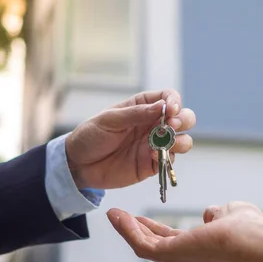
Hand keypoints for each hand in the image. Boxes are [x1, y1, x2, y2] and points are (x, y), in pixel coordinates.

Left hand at [65, 89, 195, 189]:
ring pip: (183, 140)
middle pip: (183, 118)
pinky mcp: (152, 164)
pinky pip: (170, 160)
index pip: (168, 97)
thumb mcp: (109, 119)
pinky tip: (154, 156)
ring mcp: (155, 145)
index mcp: (143, 107)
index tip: (170, 109)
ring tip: (167, 142)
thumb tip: (162, 106)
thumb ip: (136, 113)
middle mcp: (153, 124)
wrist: (78, 164)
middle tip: (172, 125)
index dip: (174, 101)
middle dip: (184, 120)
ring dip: (181, 140)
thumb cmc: (91, 135)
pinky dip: (168, 158)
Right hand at [107, 201, 262, 261]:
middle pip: (152, 245)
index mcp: (199, 249)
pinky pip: (142, 244)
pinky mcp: (169, 255)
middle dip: (134, 229)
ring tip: (113, 214)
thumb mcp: (228, 213)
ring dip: (126, 229)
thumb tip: (209, 213)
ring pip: (143, 246)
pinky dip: (128, 230)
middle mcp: (186, 259)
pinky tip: (119, 217)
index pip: (169, 240)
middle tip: (118, 215)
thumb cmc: (250, 228)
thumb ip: (216, 214)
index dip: (152, 228)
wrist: (253, 239)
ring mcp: (177, 259)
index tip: (139, 217)